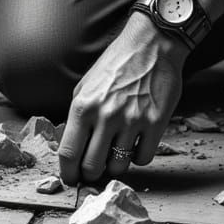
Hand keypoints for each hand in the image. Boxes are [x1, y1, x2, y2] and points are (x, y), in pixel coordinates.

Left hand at [58, 14, 189, 184]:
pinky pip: (143, 158)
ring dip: (116, 165)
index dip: (67, 173)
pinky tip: (137, 142)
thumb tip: (74, 148)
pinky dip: (139, 156)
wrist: (151, 44)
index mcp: (84, 105)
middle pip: (91, 167)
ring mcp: (132, 120)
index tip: (71, 178)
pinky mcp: (156, 123)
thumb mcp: (86, 85)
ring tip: (117, 150)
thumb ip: (78, 116)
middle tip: (95, 169)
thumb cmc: (117, 64)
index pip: (68, 153)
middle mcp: (106, 115)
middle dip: (91, 173)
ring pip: (118, 167)